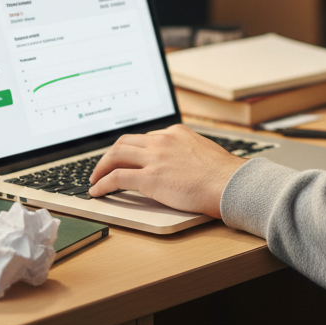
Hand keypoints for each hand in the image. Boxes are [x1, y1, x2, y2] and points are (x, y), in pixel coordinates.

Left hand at [88, 124, 244, 218]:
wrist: (230, 184)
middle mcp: (162, 141)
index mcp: (176, 133)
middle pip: (125, 142)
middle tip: (103, 166)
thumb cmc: (223, 175)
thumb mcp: (203, 151)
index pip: (145, 137)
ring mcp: (155, 158)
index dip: (131, 149)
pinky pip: (116, 177)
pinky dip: (102, 184)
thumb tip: (179, 162)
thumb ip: (186, 152)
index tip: (125, 157)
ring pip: (116, 155)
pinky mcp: (150, 178)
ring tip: (95, 179)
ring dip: (101, 167)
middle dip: (110, 155)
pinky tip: (97, 191)